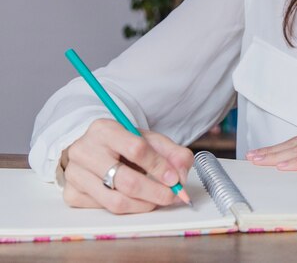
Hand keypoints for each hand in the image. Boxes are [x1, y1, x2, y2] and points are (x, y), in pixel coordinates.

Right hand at [60, 118, 193, 214]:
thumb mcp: (148, 139)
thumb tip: (181, 174)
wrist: (93, 149)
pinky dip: (127, 208)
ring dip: (143, 204)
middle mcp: (84, 150)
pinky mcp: (71, 194)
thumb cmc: (123, 144)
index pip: (136, 149)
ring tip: (157, 200)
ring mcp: (75, 174)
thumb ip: (171, 152)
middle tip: (171, 196)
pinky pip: (104, 209)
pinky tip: (137, 200)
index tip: (174, 178)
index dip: (158, 166)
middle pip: (125, 180)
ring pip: (114, 200)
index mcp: (105, 129)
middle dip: (154, 192)